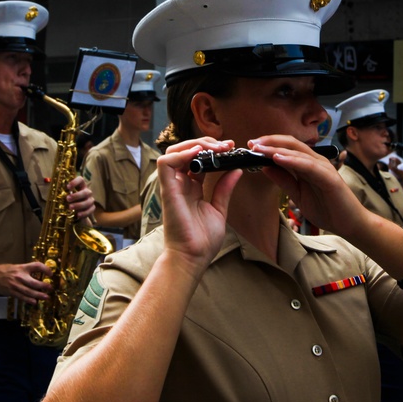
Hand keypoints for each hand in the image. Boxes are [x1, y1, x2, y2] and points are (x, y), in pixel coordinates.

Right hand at [0, 261, 53, 303]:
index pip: (36, 266)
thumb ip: (27, 270)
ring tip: (46, 297)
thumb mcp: (17, 267)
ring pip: (29, 291)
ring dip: (39, 295)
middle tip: (50, 288)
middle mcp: (20, 276)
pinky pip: (22, 297)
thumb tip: (39, 274)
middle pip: (34, 282)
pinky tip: (34, 302)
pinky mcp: (12, 292)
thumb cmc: (6, 271)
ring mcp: (16, 285)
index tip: (51, 273)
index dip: (45, 269)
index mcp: (22, 267)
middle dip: (44, 286)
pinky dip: (28, 300)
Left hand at [65, 176, 95, 221]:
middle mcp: (87, 192)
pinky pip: (90, 210)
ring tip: (70, 207)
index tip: (67, 187)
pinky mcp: (92, 208)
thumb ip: (62, 193)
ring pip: (88, 202)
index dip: (75, 182)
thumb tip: (53, 193)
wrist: (77, 211)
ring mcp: (90, 200)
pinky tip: (78, 215)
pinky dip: (84, 213)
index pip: (80, 180)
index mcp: (81, 186)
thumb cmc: (70, 201)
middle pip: (85, 192)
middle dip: (76, 196)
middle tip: (67, 199)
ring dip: (79, 205)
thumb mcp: (66, 196)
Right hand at [158, 138, 240, 269]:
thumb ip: (224, 189)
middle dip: (206, 143)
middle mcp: (180, 184)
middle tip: (226, 145)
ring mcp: (173, 186)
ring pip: (173, 151)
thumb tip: (236, 170)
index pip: (197, 158)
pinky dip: (181, 154)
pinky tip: (199, 154)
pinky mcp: (167, 190)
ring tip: (215, 147)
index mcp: (191, 187)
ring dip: (194, 144)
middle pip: (185, 151)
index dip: (212, 150)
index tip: (231, 148)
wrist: (193, 258)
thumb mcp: (219, 209)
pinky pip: (166, 163)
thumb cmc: (203, 240)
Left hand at [248, 135, 365, 236]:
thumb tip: (265, 167)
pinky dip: (292, 160)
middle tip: (251, 143)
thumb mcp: (297, 194)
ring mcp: (323, 168)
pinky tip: (278, 158)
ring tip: (260, 149)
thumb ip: (283, 180)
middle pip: (291, 144)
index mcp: (307, 164)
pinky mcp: (329, 178)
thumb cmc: (326, 208)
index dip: (269, 144)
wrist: (348, 224)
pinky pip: (308, 166)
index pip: (286, 147)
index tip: (251, 146)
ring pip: (298, 152)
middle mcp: (315, 162)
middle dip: (269, 142)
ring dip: (277, 149)